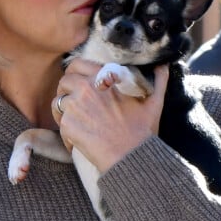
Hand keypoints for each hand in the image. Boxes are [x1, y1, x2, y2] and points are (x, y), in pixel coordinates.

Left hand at [51, 59, 168, 172]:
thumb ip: (158, 80)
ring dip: (64, 111)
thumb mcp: (154, 101)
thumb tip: (162, 65)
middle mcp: (86, 88)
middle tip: (74, 103)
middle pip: (64, 81)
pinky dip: (67, 133)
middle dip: (66, 90)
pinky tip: (78, 141)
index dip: (76, 73)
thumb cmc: (143, 131)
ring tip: (75, 122)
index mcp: (103, 78)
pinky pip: (60, 124)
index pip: (77, 64)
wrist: (130, 156)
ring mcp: (74, 107)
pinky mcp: (67, 125)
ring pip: (58, 102)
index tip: (79, 83)